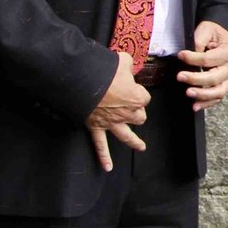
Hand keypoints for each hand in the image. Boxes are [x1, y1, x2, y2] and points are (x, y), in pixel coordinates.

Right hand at [86, 51, 148, 172]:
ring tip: (141, 147)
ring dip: (134, 142)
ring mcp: (112, 123)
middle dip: (137, 112)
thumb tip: (127, 64)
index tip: (132, 87)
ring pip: (127, 135)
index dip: (138, 92)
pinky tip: (107, 167)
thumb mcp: (121, 61)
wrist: (82, 81)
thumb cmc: (104, 70)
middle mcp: (127, 114)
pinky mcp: (97, 128)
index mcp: (137, 98)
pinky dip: (103, 157)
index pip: (145, 98)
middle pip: (139, 117)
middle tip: (130, 105)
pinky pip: (101, 145)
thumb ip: (128, 64)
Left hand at [177, 21, 227, 112]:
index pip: (208, 59)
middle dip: (195, 79)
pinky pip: (216, 98)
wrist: (226, 41)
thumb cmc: (216, 36)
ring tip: (188, 93)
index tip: (180, 55)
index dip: (192, 58)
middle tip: (180, 76)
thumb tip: (189, 53)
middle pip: (213, 78)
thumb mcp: (208, 30)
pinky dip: (206, 104)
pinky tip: (194, 106)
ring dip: (202, 95)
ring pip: (217, 92)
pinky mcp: (224, 86)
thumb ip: (199, 40)